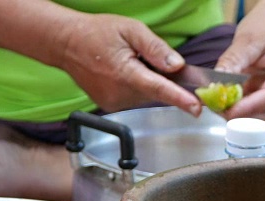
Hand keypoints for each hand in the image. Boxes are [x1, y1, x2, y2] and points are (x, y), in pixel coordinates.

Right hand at [57, 13, 201, 115]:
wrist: (67, 44)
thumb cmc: (97, 33)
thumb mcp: (130, 29)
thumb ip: (155, 48)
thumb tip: (176, 65)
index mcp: (125, 73)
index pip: (159, 89)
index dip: (180, 99)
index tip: (197, 108)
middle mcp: (119, 93)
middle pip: (155, 91)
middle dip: (160, 77)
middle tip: (145, 57)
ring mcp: (114, 103)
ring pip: (146, 96)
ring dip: (147, 81)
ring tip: (128, 62)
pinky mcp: (111, 106)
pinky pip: (135, 98)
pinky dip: (136, 86)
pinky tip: (123, 72)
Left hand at [215, 2, 264, 121]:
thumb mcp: (247, 39)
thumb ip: (232, 62)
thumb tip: (215, 85)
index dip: (249, 108)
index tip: (228, 111)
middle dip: (244, 117)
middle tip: (219, 110)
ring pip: (264, 116)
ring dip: (242, 116)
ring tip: (220, 106)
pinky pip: (259, 110)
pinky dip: (243, 111)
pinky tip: (228, 104)